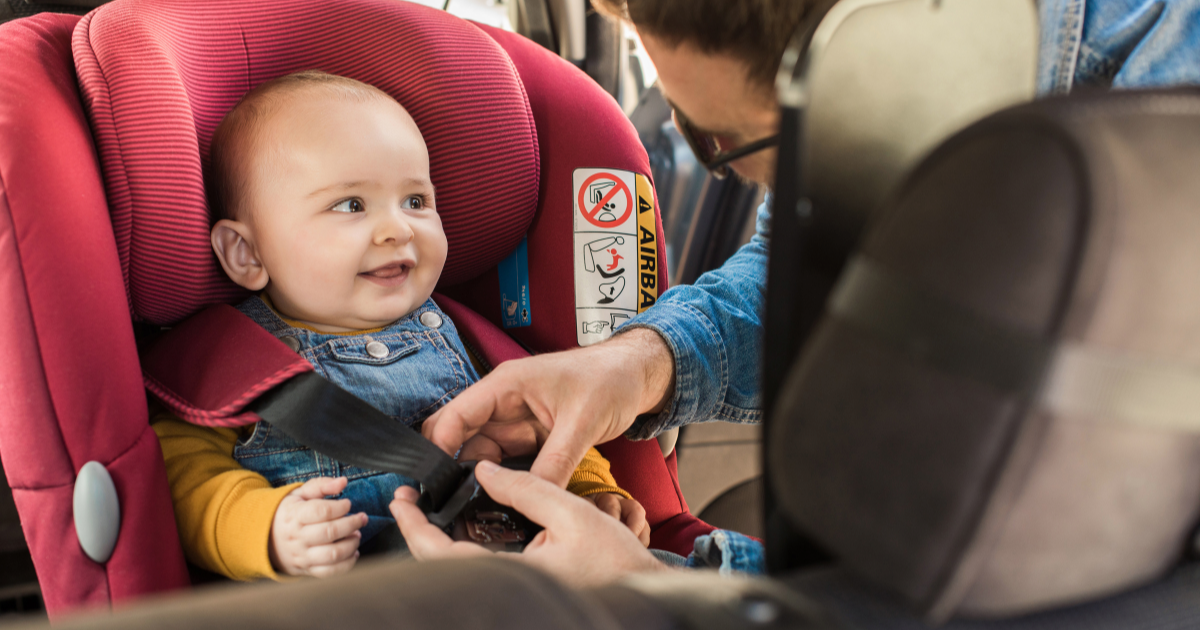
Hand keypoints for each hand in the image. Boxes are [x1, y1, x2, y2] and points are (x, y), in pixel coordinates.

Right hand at [269, 477, 367, 577]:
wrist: (266, 538)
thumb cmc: (289, 513)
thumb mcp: (299, 494)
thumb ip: (321, 485)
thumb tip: (343, 482)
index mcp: (294, 516)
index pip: (321, 511)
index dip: (340, 506)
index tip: (348, 503)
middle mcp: (297, 538)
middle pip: (330, 532)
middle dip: (352, 524)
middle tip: (362, 518)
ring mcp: (302, 556)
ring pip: (332, 554)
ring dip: (351, 544)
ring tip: (356, 534)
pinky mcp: (307, 570)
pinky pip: (330, 572)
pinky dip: (347, 564)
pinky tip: (353, 552)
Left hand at [390, 460, 668, 585]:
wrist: (643, 590)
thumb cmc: (616, 560)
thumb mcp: (573, 512)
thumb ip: (526, 488)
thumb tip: (485, 470)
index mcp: (512, 575)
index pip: (442, 555)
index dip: (415, 527)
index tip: (401, 500)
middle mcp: (506, 587)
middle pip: (442, 565)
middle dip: (419, 531)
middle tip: (409, 500)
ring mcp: (513, 589)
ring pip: (459, 568)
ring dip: (439, 539)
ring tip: (431, 507)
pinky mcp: (522, 588)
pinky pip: (479, 569)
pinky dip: (464, 547)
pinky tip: (466, 524)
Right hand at [422, 328, 674, 486]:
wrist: (637, 375)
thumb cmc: (610, 379)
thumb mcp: (582, 423)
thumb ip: (555, 462)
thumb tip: (533, 496)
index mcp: (507, 385)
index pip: (456, 415)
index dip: (440, 448)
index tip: (434, 483)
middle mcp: (504, 402)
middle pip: (461, 437)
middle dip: (454, 468)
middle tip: (453, 503)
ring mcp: (516, 420)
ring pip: (483, 453)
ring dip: (480, 478)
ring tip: (478, 507)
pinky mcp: (531, 436)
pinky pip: (507, 461)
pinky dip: (504, 479)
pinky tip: (504, 499)